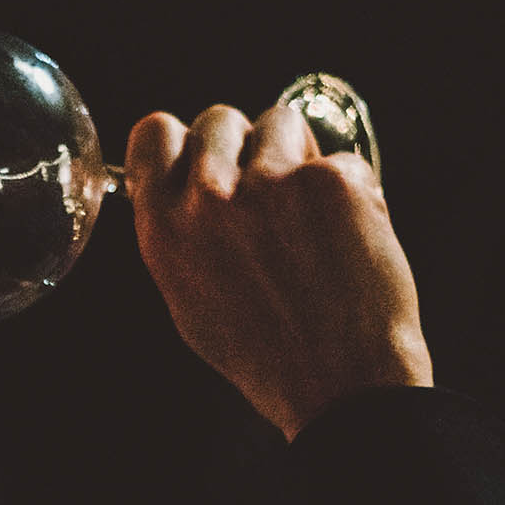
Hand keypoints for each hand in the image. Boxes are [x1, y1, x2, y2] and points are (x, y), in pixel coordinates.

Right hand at [125, 104, 431, 439]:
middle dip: (246, 146)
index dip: (183, 141)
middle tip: (271, 195)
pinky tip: (350, 238)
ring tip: (313, 216)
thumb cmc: (266, 354)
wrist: (343, 386)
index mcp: (164, 228)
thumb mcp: (188, 299)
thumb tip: (182, 184)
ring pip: (282, 122)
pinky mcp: (331, 181)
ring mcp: (271, 183)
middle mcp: (208, 198)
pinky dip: (350, 191)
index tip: (203, 157)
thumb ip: (179, 232)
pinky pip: (339, 159)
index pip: (154, 133)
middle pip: (218, 118)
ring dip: (298, 156)